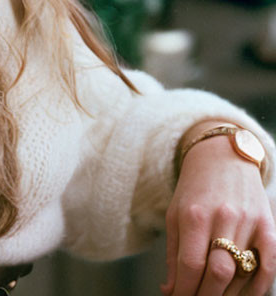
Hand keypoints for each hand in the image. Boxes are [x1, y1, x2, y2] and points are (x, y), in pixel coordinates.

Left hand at [161, 128, 275, 294]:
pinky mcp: (268, 226)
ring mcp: (248, 222)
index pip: (190, 266)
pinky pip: (267, 267)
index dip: (184, 292)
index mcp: (194, 215)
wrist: (223, 156)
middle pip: (218, 274)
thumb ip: (173, 254)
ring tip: (214, 295)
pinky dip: (257, 289)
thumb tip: (170, 291)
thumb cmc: (194, 189)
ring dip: (227, 295)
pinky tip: (243, 295)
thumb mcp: (175, 214)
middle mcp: (223, 218)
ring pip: (242, 275)